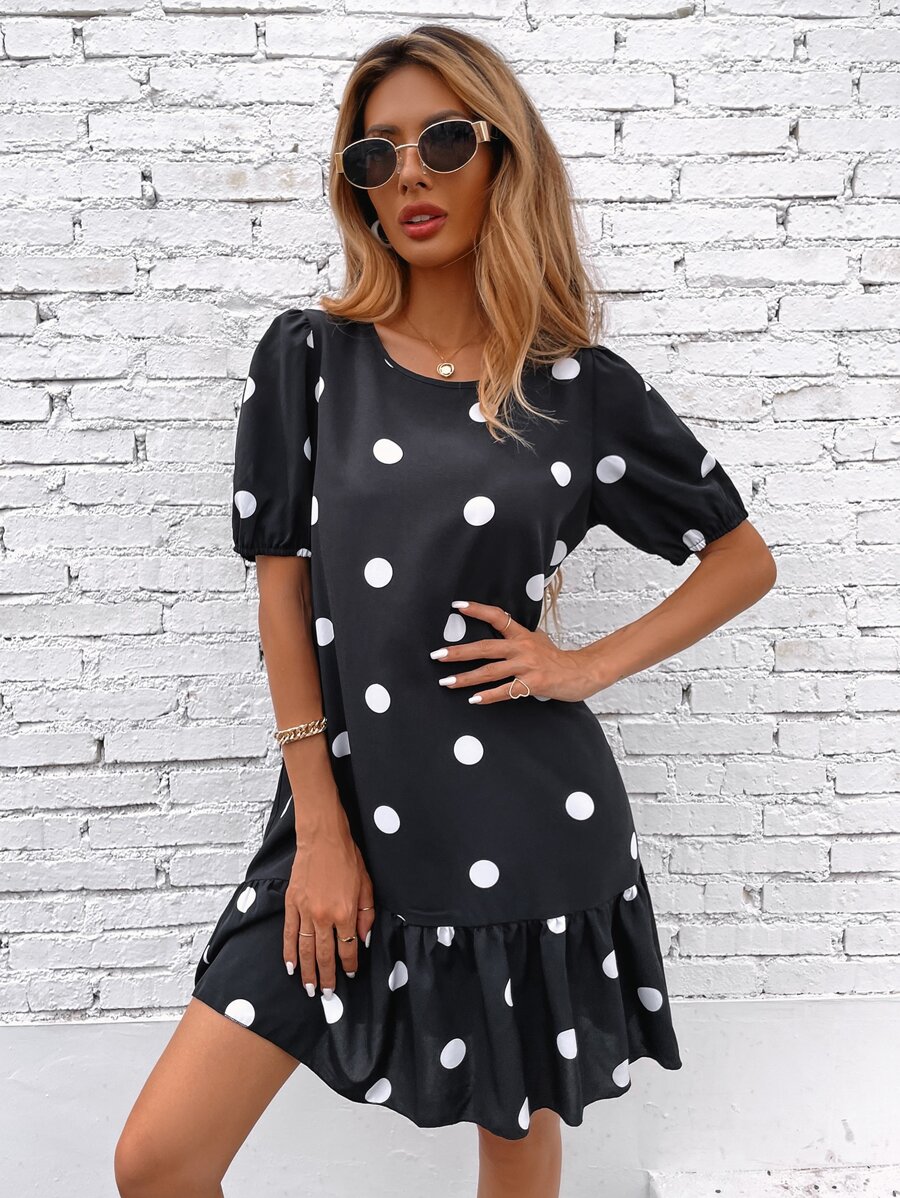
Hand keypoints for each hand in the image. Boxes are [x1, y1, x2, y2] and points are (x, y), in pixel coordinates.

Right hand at [283, 816, 375, 996]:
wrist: (323, 838)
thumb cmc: (348, 859)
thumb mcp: (367, 885)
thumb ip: (366, 915)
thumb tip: (363, 939)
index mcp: (345, 912)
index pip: (347, 948)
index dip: (349, 965)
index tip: (350, 975)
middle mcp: (324, 916)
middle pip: (324, 955)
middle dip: (327, 977)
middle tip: (328, 995)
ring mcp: (305, 911)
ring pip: (305, 949)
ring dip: (307, 972)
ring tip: (309, 989)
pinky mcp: (291, 904)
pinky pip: (290, 934)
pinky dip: (289, 952)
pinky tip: (290, 966)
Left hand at [429, 600, 601, 704]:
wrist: (581, 673)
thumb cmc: (556, 659)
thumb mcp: (537, 640)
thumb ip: (517, 637)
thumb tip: (499, 629)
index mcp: (521, 634)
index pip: (497, 616)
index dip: (477, 610)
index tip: (456, 606)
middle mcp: (522, 647)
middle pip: (485, 647)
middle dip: (458, 652)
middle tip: (437, 655)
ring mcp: (527, 665)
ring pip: (491, 671)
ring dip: (466, 678)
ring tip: (447, 682)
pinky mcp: (533, 683)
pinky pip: (506, 691)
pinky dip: (489, 696)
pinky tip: (474, 700)